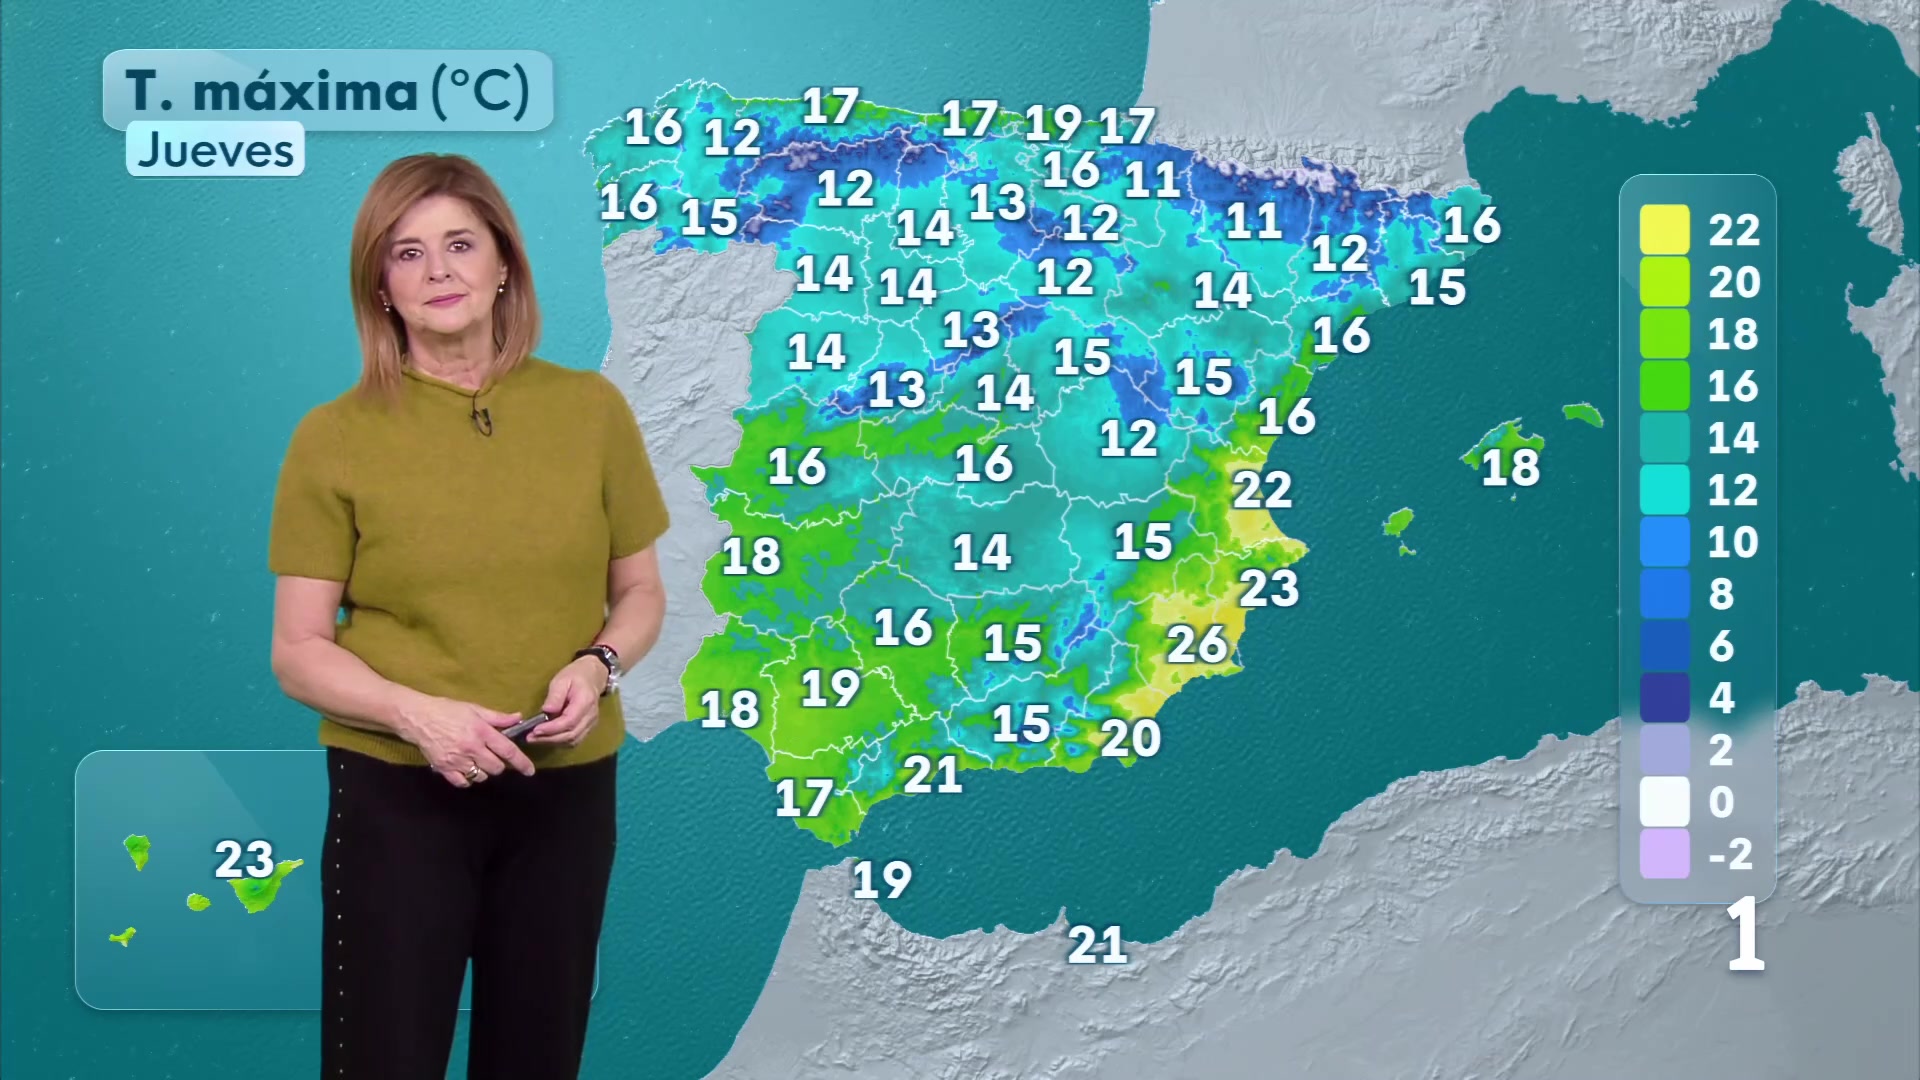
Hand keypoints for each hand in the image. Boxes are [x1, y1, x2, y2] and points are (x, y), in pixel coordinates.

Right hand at [396, 695, 535, 786]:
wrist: (418, 718)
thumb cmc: (447, 710)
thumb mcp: (474, 709)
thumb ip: (497, 717)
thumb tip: (518, 718)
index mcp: (481, 732)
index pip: (507, 751)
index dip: (521, 762)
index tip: (529, 771)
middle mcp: (471, 748)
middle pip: (496, 767)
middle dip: (499, 764)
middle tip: (493, 756)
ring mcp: (457, 760)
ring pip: (481, 776)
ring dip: (484, 771)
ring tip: (478, 760)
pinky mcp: (444, 768)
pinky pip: (463, 782)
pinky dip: (467, 778)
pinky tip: (466, 768)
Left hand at [528, 656, 606, 746]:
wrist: (592, 677)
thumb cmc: (575, 676)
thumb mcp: (562, 680)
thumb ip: (555, 696)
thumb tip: (546, 711)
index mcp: (585, 702)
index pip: (569, 722)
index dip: (552, 729)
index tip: (535, 730)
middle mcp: (591, 716)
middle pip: (571, 735)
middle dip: (549, 739)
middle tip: (530, 738)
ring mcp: (591, 724)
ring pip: (573, 741)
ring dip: (553, 742)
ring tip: (535, 739)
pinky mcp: (587, 728)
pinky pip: (574, 740)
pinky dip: (559, 742)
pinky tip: (547, 738)